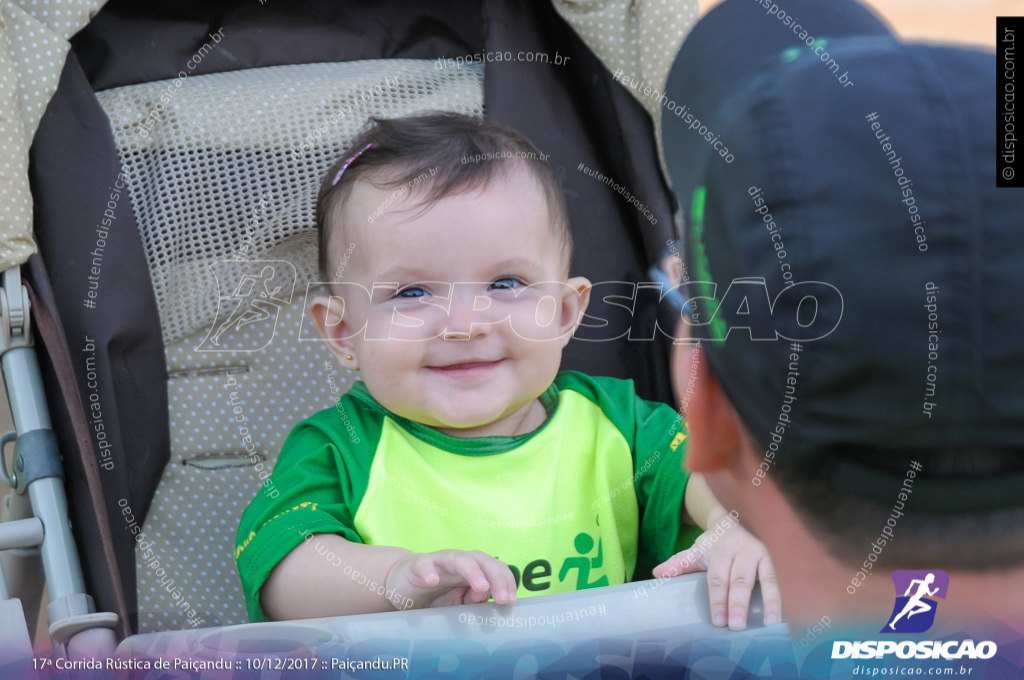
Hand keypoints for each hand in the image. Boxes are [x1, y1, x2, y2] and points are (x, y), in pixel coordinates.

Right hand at [385, 549, 517, 609]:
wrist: (403, 585)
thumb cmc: (435, 594)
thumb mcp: (458, 603)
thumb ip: (473, 601)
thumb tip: (487, 600)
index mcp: (473, 569)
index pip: (496, 569)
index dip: (506, 582)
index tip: (510, 602)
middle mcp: (459, 562)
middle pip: (482, 560)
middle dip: (496, 578)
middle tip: (503, 599)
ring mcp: (438, 562)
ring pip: (459, 559)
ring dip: (473, 571)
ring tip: (481, 587)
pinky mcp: (417, 565)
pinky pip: (424, 564)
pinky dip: (429, 571)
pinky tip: (433, 580)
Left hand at [652, 510, 781, 630]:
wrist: (738, 518)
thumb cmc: (716, 543)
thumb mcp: (697, 550)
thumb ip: (680, 563)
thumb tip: (658, 573)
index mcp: (721, 550)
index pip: (717, 578)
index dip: (717, 600)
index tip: (718, 621)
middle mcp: (744, 550)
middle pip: (740, 580)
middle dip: (738, 603)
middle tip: (737, 626)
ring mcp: (765, 552)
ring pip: (768, 577)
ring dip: (770, 600)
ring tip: (771, 622)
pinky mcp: (781, 556)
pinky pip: (784, 576)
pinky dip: (787, 592)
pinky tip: (790, 610)